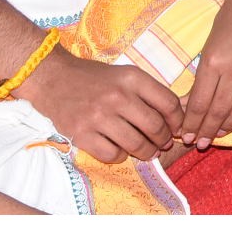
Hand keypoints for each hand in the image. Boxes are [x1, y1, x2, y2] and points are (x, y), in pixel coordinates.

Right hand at [15, 48, 182, 163]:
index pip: (168, 103)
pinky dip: (121, 156)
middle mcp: (117, 97)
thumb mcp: (126, 74)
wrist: (54, 79)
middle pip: (155, 126)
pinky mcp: (81, 134)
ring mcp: (98, 117)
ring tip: (150, 152)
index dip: (178, 120)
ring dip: (147, 152)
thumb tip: (177, 116)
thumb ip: (149, 92)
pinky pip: (112, 154)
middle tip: (165, 143)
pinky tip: (122, 151)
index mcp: (133, 78)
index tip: (177, 128)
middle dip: (165, 139)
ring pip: (136, 144)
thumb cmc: (95, 78)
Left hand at [177, 0, 231, 148]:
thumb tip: (191, 101)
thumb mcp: (208, 43)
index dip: (190, 124)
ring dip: (228, 126)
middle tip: (198, 143)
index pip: (198, 104)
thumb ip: (203, 74)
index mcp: (213, 62)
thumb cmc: (231, 15)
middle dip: (205, 131)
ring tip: (219, 133)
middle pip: (217, 112)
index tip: (186, 135)